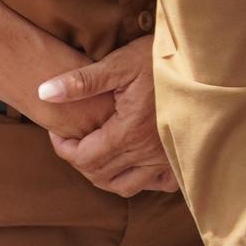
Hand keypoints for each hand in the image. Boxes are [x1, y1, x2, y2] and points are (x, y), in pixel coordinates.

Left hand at [32, 38, 173, 196]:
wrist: (201, 62)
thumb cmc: (159, 59)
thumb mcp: (118, 63)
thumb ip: (81, 81)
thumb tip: (44, 92)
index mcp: (128, 132)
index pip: (84, 158)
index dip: (63, 149)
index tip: (58, 133)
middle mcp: (148, 152)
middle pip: (100, 175)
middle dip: (79, 161)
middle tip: (72, 142)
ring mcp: (166, 158)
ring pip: (126, 186)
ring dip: (105, 176)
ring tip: (96, 156)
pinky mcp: (180, 156)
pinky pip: (158, 184)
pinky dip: (142, 181)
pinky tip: (134, 164)